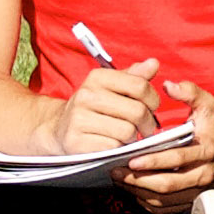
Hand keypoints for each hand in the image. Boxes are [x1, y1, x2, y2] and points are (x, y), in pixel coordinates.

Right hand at [33, 57, 167, 155]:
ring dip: (133, 138)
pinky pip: (113, 148)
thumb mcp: (112, 87)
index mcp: (97, 77)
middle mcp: (86, 95)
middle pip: (137, 111)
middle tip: (144, 128)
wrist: (59, 129)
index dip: (153, 100)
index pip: (139, 86)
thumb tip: (153, 63)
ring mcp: (79, 119)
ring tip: (127, 136)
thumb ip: (135, 77)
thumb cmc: (93, 108)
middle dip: (147, 123)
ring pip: (127, 131)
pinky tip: (113, 144)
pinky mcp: (76, 141)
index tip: (151, 107)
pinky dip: (118, 149)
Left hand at [114, 80, 213, 213]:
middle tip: (117, 172)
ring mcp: (197, 191)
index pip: (177, 159)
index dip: (154, 161)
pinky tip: (133, 191)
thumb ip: (190, 92)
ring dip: (139, 191)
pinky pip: (166, 208)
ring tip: (120, 180)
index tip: (132, 159)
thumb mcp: (208, 106)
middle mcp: (202, 174)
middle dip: (139, 180)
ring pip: (164, 199)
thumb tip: (169, 85)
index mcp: (206, 150)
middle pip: (168, 184)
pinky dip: (147, 202)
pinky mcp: (191, 201)